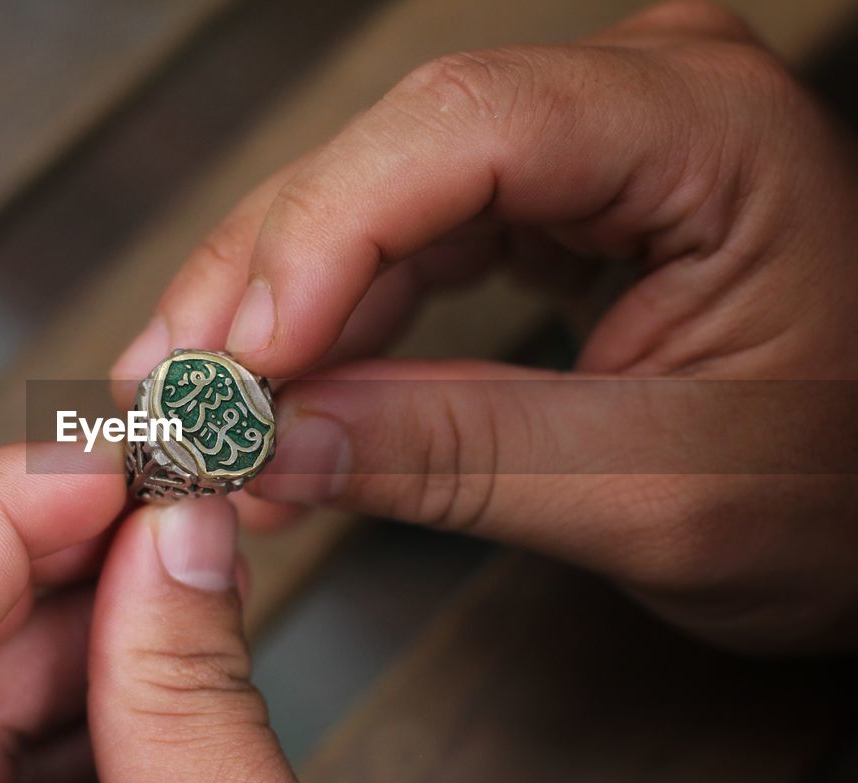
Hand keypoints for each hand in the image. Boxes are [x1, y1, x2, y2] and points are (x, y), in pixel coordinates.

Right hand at [111, 1, 857, 650]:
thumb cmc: (848, 485)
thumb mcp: (659, 491)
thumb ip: (461, 456)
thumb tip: (277, 445)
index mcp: (706, 129)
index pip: (467, 128)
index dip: (322, 237)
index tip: (237, 360)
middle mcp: (633, 105)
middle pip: (389, 160)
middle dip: (266, 287)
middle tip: (177, 400)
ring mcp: (582, 149)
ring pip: (371, 203)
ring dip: (274, 317)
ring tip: (200, 416)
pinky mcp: (543, 206)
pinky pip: (399, 249)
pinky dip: (325, 332)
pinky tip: (271, 398)